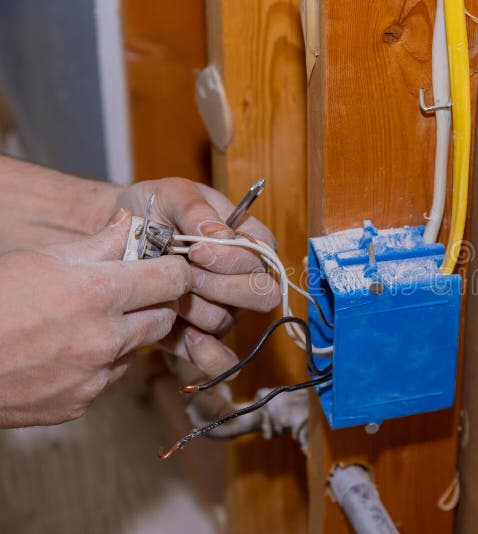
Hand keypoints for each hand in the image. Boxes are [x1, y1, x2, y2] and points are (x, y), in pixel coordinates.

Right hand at [0, 210, 191, 426]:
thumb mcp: (42, 258)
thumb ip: (99, 244)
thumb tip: (132, 224)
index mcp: (98, 293)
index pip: (173, 280)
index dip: (174, 271)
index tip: (166, 268)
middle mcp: (105, 338)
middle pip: (165, 317)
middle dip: (156, 303)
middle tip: (132, 294)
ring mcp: (95, 375)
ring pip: (137, 349)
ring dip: (127, 334)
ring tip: (87, 322)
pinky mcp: (81, 402)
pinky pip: (108, 377)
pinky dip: (99, 363)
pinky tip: (66, 351)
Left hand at [115, 178, 280, 377]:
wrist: (114, 239)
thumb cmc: (151, 209)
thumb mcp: (170, 193)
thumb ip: (194, 207)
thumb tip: (219, 235)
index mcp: (247, 241)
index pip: (262, 257)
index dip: (233, 258)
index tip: (196, 249)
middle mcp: (242, 279)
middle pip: (262, 295)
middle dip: (222, 286)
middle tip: (187, 274)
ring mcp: (222, 309)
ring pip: (227, 320)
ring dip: (196, 309)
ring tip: (167, 293)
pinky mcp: (197, 336)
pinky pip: (219, 359)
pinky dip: (209, 355)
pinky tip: (190, 339)